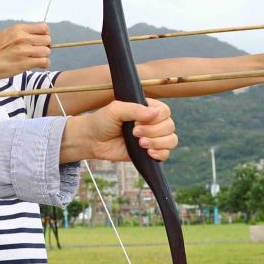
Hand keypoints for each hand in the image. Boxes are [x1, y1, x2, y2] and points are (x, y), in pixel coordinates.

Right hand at [0, 23, 50, 78]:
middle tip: (38, 51)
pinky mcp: (24, 63)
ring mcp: (24, 51)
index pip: (44, 28)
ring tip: (37, 59)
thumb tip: (37, 35)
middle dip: (45, 46)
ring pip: (47, 51)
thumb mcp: (7, 33)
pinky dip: (44, 64)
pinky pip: (44, 62)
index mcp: (18, 29)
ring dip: (44, 56)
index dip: (44, 35)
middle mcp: (22, 38)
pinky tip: (38, 65)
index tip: (40, 41)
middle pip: (47, 40)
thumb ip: (22, 33)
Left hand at [60, 100, 177, 163]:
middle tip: (134, 133)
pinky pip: (165, 154)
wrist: (92, 140)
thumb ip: (134, 109)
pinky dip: (160, 154)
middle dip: (154, 131)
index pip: (165, 111)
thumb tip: (155, 113)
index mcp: (147, 109)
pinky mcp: (149, 152)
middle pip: (170, 126)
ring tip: (140, 144)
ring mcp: (152, 138)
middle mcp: (152, 123)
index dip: (155, 118)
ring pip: (171, 140)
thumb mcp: (115, 110)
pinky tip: (148, 152)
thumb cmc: (102, 121)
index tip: (136, 122)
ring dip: (158, 142)